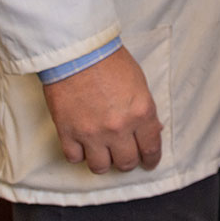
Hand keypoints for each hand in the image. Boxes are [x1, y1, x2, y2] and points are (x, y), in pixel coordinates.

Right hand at [41, 47, 161, 173]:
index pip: (151, 148)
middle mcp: (118, 128)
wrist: (77, 53)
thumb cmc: (111, 62)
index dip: (151, 159)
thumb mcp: (139, 84)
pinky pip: (74, 158)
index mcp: (141, 113)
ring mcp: (91, 133)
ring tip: (103, 153)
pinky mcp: (67, 133)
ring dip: (103, 161)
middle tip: (125, 155)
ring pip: (100, 167)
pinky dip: (79, 154)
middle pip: (126, 162)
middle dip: (128, 161)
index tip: (149, 162)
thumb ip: (145, 111)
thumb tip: (152, 131)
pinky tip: (82, 146)